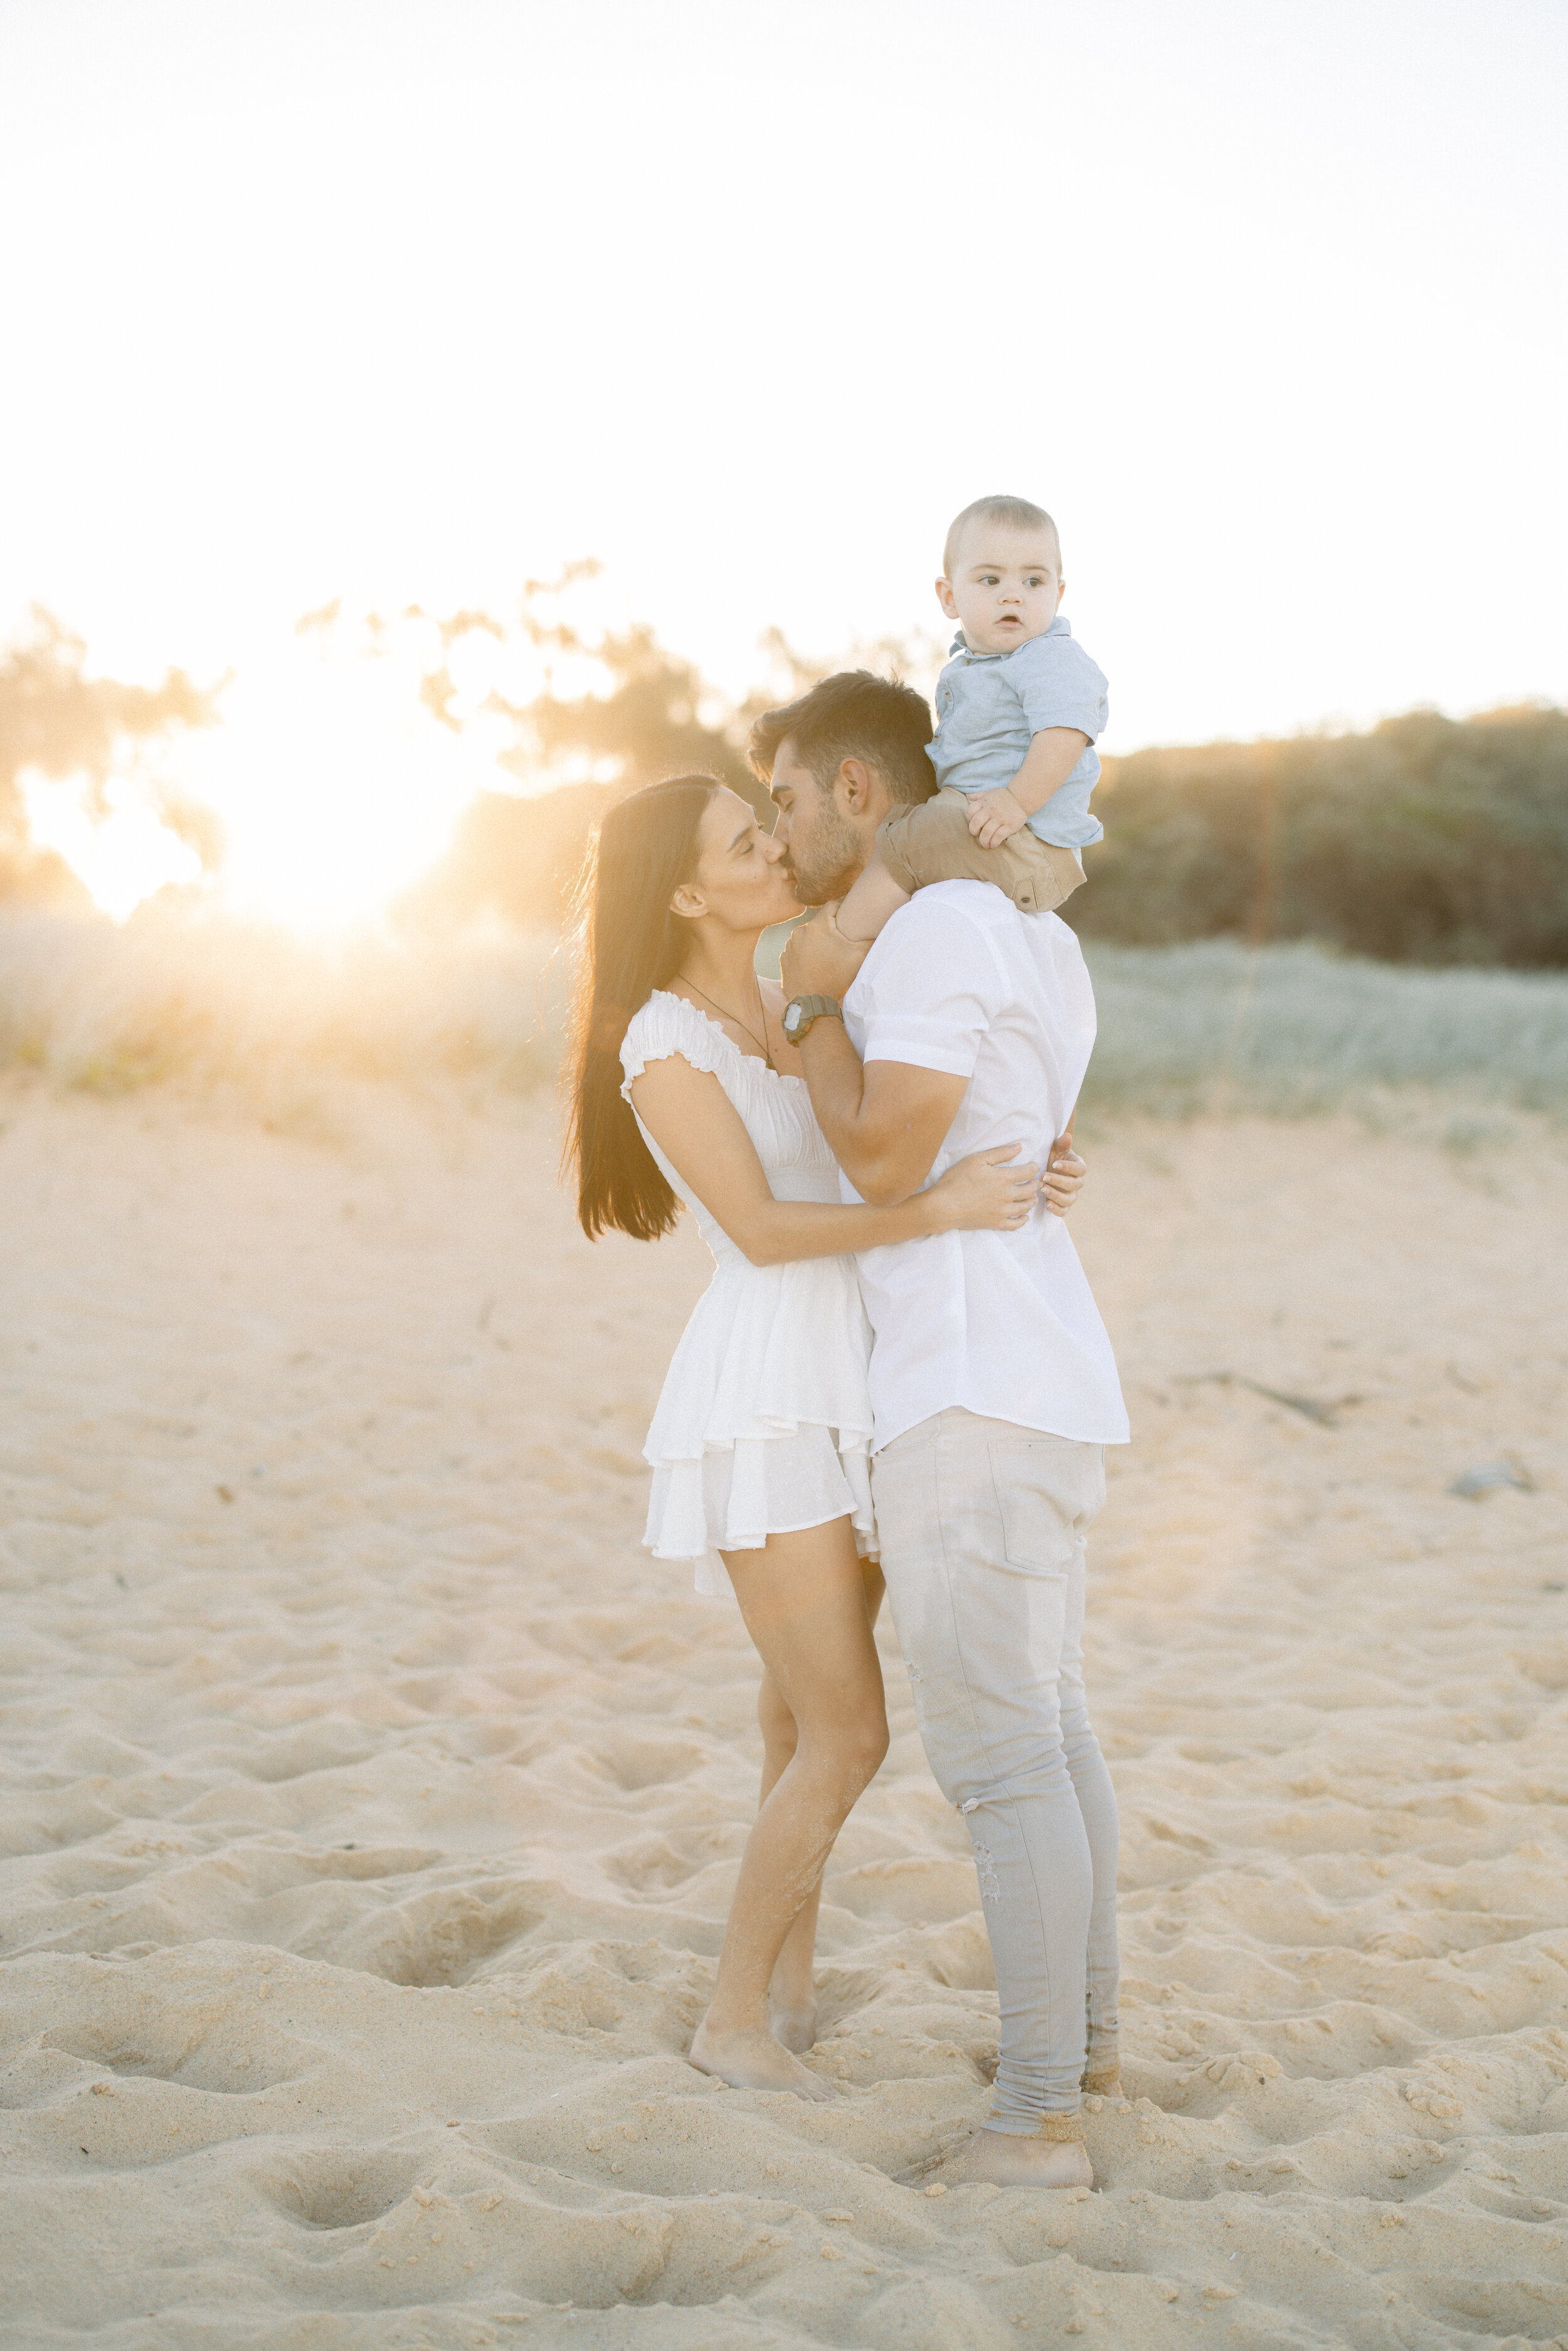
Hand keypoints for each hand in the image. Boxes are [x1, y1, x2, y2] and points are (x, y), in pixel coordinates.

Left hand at [780, 902, 868, 1005]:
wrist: (811, 1002)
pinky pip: (798, 950)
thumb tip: (881, 927)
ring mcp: (789, 945)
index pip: (832, 906)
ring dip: (816, 943)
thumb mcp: (859, 957)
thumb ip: (871, 938)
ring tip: (826, 959)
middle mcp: (800, 931)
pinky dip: (805, 955)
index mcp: (817, 925)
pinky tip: (814, 966)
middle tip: (838, 948)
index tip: (846, 926)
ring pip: (808, 936)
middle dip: (829, 932)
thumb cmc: (836, 978)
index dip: (842, 912)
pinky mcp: (784, 958)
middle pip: (819, 923)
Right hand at [926, 1143, 1040, 1233]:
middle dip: (1035, 1184)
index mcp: (1004, 1178)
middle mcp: (1007, 1195)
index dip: (1034, 1167)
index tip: (1035, 1166)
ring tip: (1032, 1197)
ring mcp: (1003, 1211)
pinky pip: (1015, 1224)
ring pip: (1025, 1206)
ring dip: (1032, 1200)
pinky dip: (1022, 1220)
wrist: (944, 1206)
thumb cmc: (957, 1180)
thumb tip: (1019, 1147)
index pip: (1028, 1172)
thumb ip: (1000, 1153)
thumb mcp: (977, 1159)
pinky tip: (1024, 1216)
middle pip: (1030, 1190)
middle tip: (1036, 1181)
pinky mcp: (996, 1223)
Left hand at [966, 787, 1027, 850]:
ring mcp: (1000, 818)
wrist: (1022, 797)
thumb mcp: (990, 793)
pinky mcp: (1010, 825)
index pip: (970, 811)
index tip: (975, 824)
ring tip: (985, 845)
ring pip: (987, 832)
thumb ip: (978, 795)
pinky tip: (993, 845)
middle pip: (976, 823)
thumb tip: (969, 797)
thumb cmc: (1004, 797)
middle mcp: (990, 810)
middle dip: (974, 832)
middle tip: (978, 835)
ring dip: (984, 841)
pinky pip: (999, 836)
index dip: (970, 820)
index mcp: (984, 802)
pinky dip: (994, 842)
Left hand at [1042, 1142, 1085, 1217]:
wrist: (1046, 1168)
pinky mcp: (1063, 1205)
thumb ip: (1062, 1143)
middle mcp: (1077, 1182)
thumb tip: (1067, 1136)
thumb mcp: (1056, 1148)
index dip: (1069, 1167)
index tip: (1054, 1164)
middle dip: (1059, 1181)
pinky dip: (1056, 1209)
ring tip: (1043, 1189)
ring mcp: (1071, 1195)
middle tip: (1043, 1176)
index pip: (1080, 1169)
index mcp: (1078, 1167)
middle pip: (1074, 1184)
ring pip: (1069, 1200)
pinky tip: (1046, 1204)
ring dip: (1056, 1195)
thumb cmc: (1053, 1156)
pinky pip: (1063, 1211)